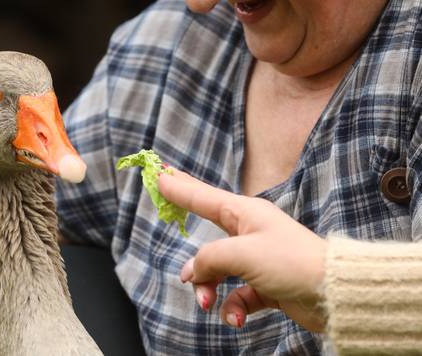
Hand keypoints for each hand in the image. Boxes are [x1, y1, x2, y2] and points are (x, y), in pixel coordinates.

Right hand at [158, 169, 326, 331]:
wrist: (334, 293)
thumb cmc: (292, 262)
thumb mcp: (241, 254)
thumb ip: (208, 260)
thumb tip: (192, 273)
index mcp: (244, 213)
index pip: (201, 197)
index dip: (179, 187)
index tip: (159, 174)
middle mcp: (249, 233)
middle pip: (208, 238)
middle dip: (195, 257)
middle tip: (179, 258)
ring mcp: (257, 260)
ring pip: (218, 273)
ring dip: (210, 290)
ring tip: (207, 303)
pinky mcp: (265, 285)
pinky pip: (237, 296)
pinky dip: (233, 308)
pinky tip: (235, 318)